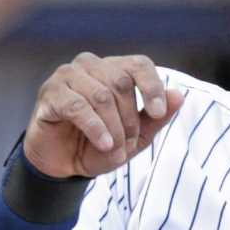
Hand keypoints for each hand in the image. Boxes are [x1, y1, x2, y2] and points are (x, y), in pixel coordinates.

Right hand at [24, 53, 184, 178]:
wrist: (64, 165)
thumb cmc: (99, 145)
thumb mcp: (135, 137)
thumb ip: (156, 118)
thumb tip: (179, 95)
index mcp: (113, 68)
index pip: (138, 64)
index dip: (151, 86)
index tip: (157, 112)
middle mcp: (90, 65)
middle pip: (120, 82)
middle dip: (129, 118)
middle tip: (129, 144)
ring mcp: (67, 76)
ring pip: (101, 95)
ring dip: (113, 127)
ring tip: (114, 149)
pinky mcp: (50, 93)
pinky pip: (77, 106)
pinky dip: (95, 128)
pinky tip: (104, 144)